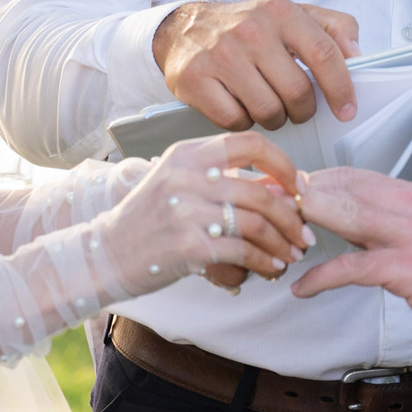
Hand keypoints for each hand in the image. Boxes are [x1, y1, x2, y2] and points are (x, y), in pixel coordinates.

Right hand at [103, 132, 308, 294]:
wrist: (107, 254)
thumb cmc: (147, 220)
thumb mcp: (177, 182)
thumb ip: (219, 178)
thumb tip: (278, 186)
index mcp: (187, 153)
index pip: (248, 143)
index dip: (282, 164)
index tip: (297, 185)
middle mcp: (187, 176)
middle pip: (259, 191)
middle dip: (291, 216)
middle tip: (304, 233)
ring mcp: (186, 211)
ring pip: (256, 223)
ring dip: (282, 243)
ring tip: (292, 253)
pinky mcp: (189, 246)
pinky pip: (242, 252)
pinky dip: (265, 262)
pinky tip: (272, 268)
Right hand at [154, 0, 359, 131]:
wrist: (183, 28)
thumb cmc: (248, 27)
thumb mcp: (292, 15)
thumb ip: (333, 28)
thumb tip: (358, 55)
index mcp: (280, 11)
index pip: (324, 53)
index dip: (341, 87)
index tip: (347, 110)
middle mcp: (249, 30)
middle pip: (297, 92)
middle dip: (302, 109)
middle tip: (295, 107)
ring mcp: (219, 55)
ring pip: (267, 111)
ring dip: (274, 118)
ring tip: (266, 104)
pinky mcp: (193, 78)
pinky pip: (234, 120)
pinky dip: (242, 121)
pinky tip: (238, 104)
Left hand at [291, 168, 411, 355]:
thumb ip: (390, 223)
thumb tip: (348, 221)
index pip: (354, 177)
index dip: (315, 182)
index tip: (286, 191)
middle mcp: (411, 207)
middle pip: (344, 189)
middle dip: (301, 196)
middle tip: (268, 208)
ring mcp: (410, 236)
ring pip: (346, 215)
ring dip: (307, 224)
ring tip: (278, 237)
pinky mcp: (407, 269)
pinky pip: (352, 268)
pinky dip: (321, 277)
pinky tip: (302, 286)